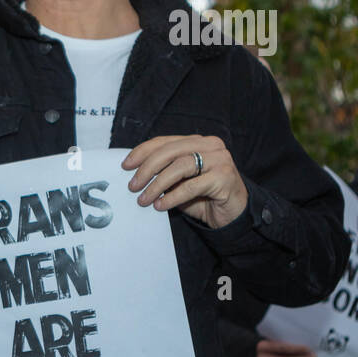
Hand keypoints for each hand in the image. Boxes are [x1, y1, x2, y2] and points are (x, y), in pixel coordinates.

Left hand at [123, 135, 248, 228]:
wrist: (231, 214)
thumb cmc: (202, 196)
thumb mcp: (178, 182)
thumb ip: (162, 172)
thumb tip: (134, 172)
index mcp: (197, 141)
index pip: (164, 141)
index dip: (142, 152)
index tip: (126, 165)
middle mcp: (211, 146)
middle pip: (170, 151)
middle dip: (147, 168)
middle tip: (132, 186)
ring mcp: (220, 160)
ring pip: (180, 166)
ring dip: (157, 184)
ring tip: (144, 199)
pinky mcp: (225, 177)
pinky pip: (191, 186)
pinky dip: (172, 197)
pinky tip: (160, 205)